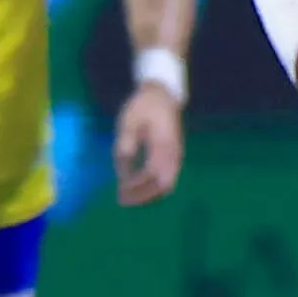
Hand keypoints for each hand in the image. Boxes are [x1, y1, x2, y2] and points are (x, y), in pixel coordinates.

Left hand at [113, 83, 183, 205]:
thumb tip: (122, 173)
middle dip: (143, 196)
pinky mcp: (175, 156)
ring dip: (149, 194)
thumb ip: (125, 148)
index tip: (120, 190)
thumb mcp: (128, 124)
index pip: (151, 174)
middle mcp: (173, 154)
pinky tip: (140, 188)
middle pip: (163, 185)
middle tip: (124, 201)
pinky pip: (169, 178)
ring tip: (131, 197)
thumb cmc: (142, 107)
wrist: (162, 95)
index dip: (135, 186)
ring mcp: (177, 156)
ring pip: (168, 184)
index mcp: (162, 145)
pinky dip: (155, 188)